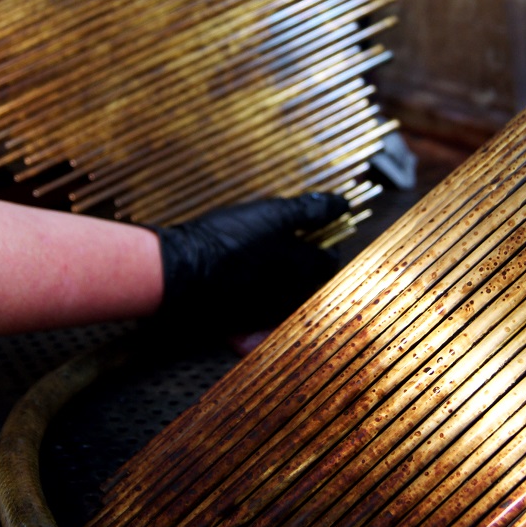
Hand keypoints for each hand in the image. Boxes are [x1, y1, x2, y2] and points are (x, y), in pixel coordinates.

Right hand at [154, 193, 349, 331]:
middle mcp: (292, 295)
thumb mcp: (274, 213)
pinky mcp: (243, 322)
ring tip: (266, 260)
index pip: (331, 261)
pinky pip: (264, 317)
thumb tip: (342, 204)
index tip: (316, 233)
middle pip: (311, 282)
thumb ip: (311, 210)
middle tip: (290, 244)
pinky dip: (262, 302)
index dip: (327, 244)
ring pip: (288, 297)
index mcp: (303, 269)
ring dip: (284, 281)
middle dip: (306, 264)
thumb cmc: (231, 239)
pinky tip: (247, 282)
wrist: (183, 271)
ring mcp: (268, 311)